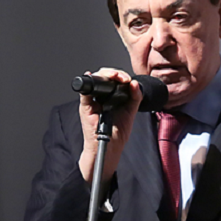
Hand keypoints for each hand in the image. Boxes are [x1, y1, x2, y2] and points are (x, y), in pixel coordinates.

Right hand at [78, 68, 141, 184]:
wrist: (110, 148)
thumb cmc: (117, 133)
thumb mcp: (130, 111)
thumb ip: (135, 97)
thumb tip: (135, 83)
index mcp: (112, 96)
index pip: (114, 79)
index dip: (121, 76)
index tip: (129, 80)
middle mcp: (100, 97)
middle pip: (104, 76)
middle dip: (114, 73)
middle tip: (124, 78)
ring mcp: (92, 101)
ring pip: (95, 80)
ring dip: (105, 74)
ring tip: (116, 77)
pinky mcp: (85, 106)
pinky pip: (85, 92)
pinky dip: (89, 82)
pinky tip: (93, 76)